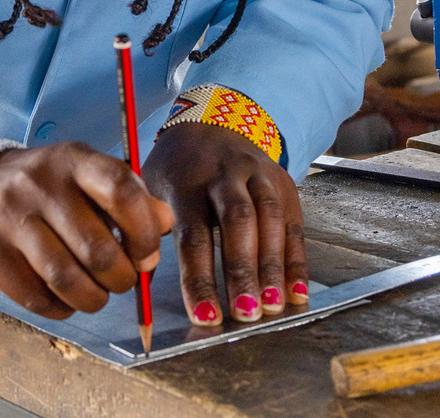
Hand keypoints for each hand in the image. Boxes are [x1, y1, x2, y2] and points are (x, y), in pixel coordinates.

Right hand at [0, 142, 174, 319]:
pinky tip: (67, 299)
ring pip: (66, 280)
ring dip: (94, 299)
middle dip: (122, 278)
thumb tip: (165, 224)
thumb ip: (132, 198)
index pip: (120, 189)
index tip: (147, 253)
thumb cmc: (51, 187)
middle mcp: (38, 184)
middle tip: (123, 279)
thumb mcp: (90, 177)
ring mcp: (9, 217)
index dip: (144, 230)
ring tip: (99, 294)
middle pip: (96, 250)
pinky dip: (61, 308)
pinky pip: (36, 298)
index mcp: (73, 160)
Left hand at [143, 122, 307, 325]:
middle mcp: (226, 174)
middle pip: (238, 221)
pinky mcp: (284, 185)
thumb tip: (141, 274)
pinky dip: (297, 261)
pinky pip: (294, 224)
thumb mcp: (152, 185)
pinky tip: (297, 293)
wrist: (212, 124)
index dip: (199, 277)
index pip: (193, 232)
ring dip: (273, 267)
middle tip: (245, 313)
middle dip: (242, 269)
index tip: (204, 315)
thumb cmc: (177, 169)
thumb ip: (148, 225)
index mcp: (186, 179)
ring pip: (270, 219)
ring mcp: (259, 176)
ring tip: (272, 307)